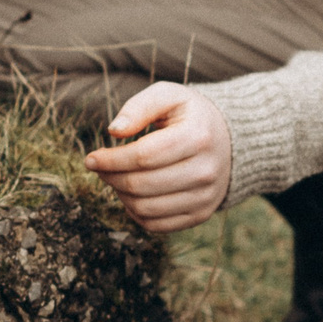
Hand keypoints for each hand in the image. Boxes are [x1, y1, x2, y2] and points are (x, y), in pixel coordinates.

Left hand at [83, 82, 231, 233]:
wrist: (231, 140)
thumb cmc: (189, 115)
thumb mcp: (169, 96)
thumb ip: (139, 107)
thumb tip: (113, 131)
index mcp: (198, 137)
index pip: (143, 157)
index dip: (110, 160)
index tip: (91, 158)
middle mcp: (205, 170)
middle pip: (141, 185)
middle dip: (110, 177)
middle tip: (100, 167)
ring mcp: (205, 196)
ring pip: (146, 208)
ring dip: (120, 195)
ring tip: (115, 178)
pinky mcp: (201, 214)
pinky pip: (157, 225)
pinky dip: (135, 212)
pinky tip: (131, 194)